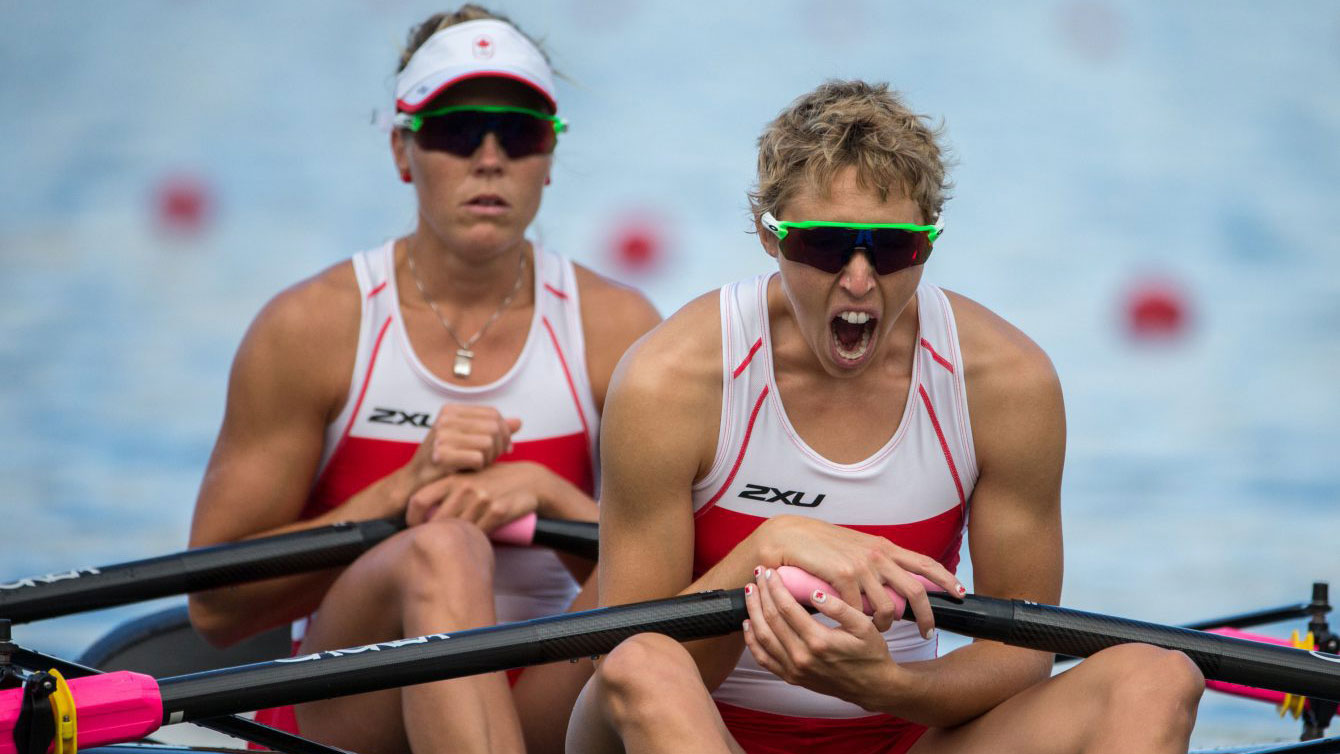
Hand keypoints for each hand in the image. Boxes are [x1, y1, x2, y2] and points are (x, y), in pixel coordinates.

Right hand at [403, 404, 521, 489]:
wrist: (416, 482)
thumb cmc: (445, 461)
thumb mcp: (469, 440)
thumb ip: (493, 430)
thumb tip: (519, 422)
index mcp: (451, 410)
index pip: (493, 414)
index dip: (504, 432)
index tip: (503, 448)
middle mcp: (445, 419)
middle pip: (494, 428)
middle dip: (499, 447)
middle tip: (491, 460)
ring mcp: (441, 436)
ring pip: (488, 443)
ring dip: (489, 459)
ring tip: (477, 465)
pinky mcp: (441, 455)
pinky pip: (478, 458)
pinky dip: (479, 468)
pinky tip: (469, 471)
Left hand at [405, 461, 544, 531]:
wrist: (529, 480)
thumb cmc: (494, 481)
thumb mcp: (468, 478)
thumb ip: (446, 490)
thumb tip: (420, 513)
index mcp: (453, 479)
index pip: (419, 500)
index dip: (411, 518)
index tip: (414, 528)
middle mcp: (465, 488)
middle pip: (436, 521)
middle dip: (432, 536)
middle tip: (433, 545)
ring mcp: (481, 500)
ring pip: (457, 530)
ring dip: (454, 541)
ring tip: (452, 547)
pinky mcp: (498, 511)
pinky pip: (478, 534)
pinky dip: (473, 542)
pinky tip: (472, 545)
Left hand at [741, 565, 896, 704]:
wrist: (872, 686)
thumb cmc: (870, 653)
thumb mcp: (864, 626)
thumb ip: (839, 607)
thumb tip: (815, 593)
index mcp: (819, 641)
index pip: (787, 608)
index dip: (775, 587)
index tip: (771, 572)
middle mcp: (802, 657)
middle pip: (771, 619)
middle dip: (761, 594)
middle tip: (757, 575)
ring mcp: (794, 669)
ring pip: (762, 637)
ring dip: (752, 612)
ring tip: (750, 592)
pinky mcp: (791, 677)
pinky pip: (763, 658)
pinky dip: (752, 640)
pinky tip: (748, 624)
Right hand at [758, 516, 964, 636]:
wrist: (788, 536)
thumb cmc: (820, 546)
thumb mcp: (856, 549)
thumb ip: (876, 564)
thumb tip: (892, 583)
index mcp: (884, 547)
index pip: (925, 562)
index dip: (946, 579)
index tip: (960, 594)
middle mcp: (877, 554)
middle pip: (915, 591)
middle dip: (927, 616)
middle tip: (927, 632)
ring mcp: (861, 565)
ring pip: (887, 607)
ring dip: (886, 626)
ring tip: (880, 632)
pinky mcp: (842, 575)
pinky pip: (859, 609)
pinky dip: (858, 621)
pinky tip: (854, 625)